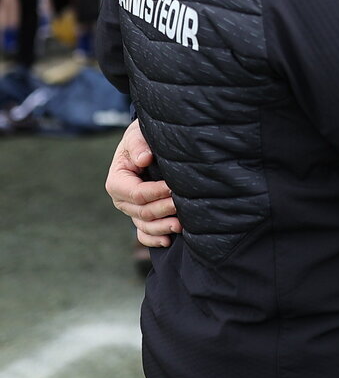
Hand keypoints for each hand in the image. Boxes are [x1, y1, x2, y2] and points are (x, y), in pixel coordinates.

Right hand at [105, 120, 179, 247]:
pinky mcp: (140, 216)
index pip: (137, 193)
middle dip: (163, 209)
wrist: (146, 144)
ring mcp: (131, 210)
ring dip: (162, 227)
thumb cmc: (141, 138)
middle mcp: (121, 199)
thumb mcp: (136, 135)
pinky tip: (168, 241)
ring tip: (180, 226)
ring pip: (145, 225)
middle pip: (142, 211)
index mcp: (117, 181)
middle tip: (182, 205)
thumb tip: (144, 158)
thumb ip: (138, 145)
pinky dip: (154, 239)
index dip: (156, 192)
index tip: (174, 187)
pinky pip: (144, 233)